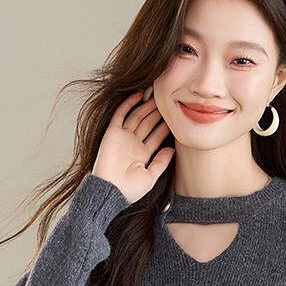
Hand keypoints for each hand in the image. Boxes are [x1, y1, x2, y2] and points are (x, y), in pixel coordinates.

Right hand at [91, 89, 173, 203]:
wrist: (110, 190)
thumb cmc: (129, 189)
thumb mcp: (150, 177)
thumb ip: (161, 162)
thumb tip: (172, 149)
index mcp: (142, 155)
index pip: (156, 137)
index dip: (165, 127)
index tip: (175, 117)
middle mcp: (133, 144)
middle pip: (147, 124)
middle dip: (157, 113)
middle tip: (167, 100)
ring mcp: (123, 137)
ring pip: (137, 117)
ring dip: (146, 106)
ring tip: (157, 95)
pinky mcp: (112, 132)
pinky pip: (121, 114)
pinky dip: (129, 103)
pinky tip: (138, 95)